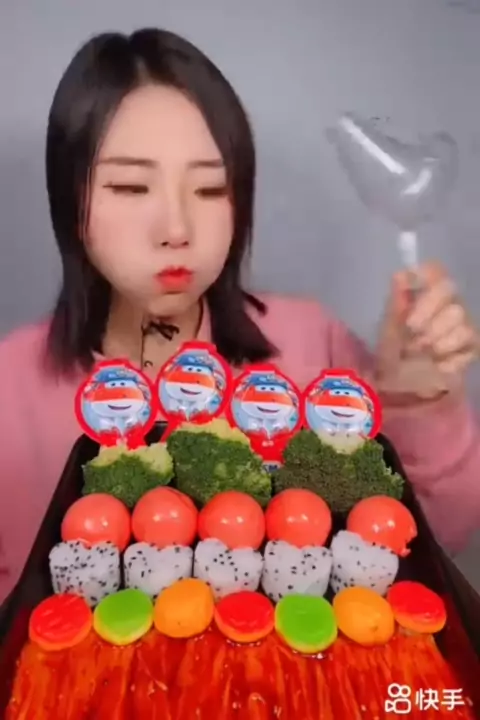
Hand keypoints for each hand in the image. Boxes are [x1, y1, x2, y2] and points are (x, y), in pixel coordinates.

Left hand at [374, 262, 478, 401]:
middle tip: (412, 331)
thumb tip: (400, 275)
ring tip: (422, 352)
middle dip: (426, 313)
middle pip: (448, 289)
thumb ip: (396, 302)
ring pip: (460, 319)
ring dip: (435, 340)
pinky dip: (447, 357)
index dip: (424, 274)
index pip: (434, 270)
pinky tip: (436, 363)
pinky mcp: (473, 345)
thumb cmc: (394, 350)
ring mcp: (464, 323)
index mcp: (425, 294)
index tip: (408, 284)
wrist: (403, 384)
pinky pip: (468, 343)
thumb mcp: (388, 327)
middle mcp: (449, 303)